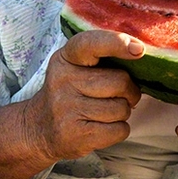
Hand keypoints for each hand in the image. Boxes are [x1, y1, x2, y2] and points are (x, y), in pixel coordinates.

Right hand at [24, 30, 142, 161]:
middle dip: (129, 91)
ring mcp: (68, 109)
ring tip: (104, 112)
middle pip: (120, 82)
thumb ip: (101, 57)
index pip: (90, 44)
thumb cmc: (69, 93)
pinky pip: (120, 130)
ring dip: (122, 112)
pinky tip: (101, 127)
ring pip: (122, 108)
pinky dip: (118, 130)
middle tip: (118, 96)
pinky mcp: (77, 135)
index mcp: (65, 58)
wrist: (38, 130)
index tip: (137, 49)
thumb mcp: (73, 68)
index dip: (116, 43)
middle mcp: (64, 81)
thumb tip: (140, 53)